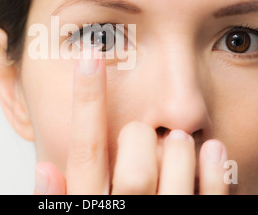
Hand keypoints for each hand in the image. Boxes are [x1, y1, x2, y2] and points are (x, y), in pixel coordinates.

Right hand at [34, 53, 228, 194]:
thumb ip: (59, 203)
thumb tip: (44, 168)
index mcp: (91, 210)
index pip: (84, 151)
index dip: (85, 102)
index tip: (88, 58)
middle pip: (133, 164)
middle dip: (139, 135)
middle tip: (142, 132)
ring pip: (174, 174)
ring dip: (177, 148)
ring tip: (176, 143)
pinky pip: (211, 199)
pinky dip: (214, 170)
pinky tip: (210, 149)